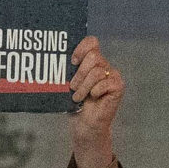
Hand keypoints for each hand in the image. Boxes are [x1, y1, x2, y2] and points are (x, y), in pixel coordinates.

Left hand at [65, 35, 124, 167]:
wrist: (84, 125)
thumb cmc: (74, 104)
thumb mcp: (67, 84)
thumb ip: (67, 70)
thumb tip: (50, 58)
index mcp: (91, 61)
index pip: (92, 42)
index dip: (81, 48)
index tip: (72, 61)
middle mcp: (104, 65)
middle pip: (94, 56)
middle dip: (80, 73)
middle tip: (72, 86)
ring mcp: (112, 75)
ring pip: (97, 72)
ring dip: (84, 86)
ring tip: (78, 96)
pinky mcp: (118, 86)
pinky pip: (106, 82)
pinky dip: (95, 91)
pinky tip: (93, 97)